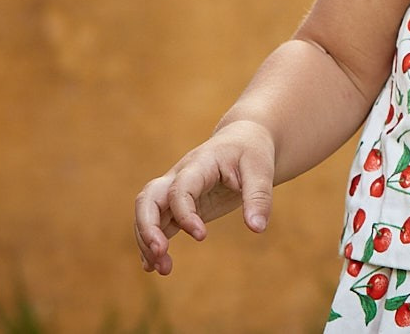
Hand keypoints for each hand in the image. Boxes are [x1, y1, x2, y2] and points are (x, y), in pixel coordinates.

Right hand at [133, 120, 276, 274]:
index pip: (179, 189)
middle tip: (160, 252)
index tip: (202, 236)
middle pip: (147, 199)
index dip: (185, 213)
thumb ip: (259, 197)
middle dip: (147, 227)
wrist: (243, 140)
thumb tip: (257, 229)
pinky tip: (154, 267)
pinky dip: (152, 245)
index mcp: (199, 163)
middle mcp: (178, 176)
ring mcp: (174, 191)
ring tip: (162, 270)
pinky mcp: (177, 206)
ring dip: (148, 242)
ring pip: (147, 215)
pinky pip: (157, 225)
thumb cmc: (252, 151)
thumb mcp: (262, 169)